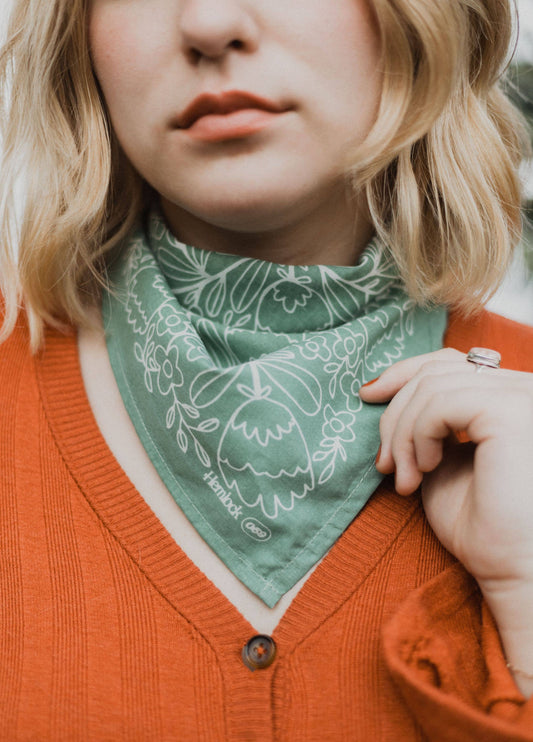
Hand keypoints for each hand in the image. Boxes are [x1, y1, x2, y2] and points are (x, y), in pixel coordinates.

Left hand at [360, 348, 532, 691]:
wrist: (514, 573)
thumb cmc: (483, 530)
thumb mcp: (443, 462)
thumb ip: (427, 424)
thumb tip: (386, 393)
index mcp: (510, 399)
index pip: (451, 362)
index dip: (404, 372)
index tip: (367, 395)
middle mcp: (522, 390)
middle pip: (437, 370)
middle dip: (395, 413)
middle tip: (383, 463)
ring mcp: (520, 398)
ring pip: (432, 386)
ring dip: (402, 433)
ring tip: (403, 478)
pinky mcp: (510, 412)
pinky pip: (440, 403)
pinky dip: (417, 435)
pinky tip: (424, 470)